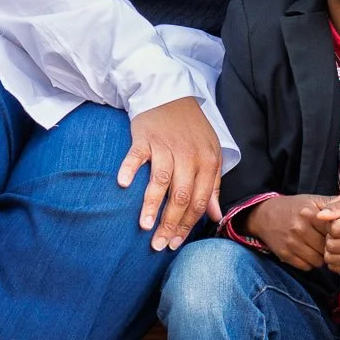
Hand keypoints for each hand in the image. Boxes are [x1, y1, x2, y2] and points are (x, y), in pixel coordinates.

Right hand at [119, 97, 222, 250]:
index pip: (199, 200)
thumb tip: (215, 216)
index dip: (188, 224)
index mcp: (207, 162)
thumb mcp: (211, 154)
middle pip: (181, 195)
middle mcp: (188, 155)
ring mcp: (166, 146)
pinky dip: (130, 168)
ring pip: (161, 180)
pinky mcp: (145, 137)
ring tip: (145, 227)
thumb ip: (213, 185)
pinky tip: (124, 185)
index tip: (176, 243)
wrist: (172, 95)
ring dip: (152, 205)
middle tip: (159, 244)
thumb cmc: (192, 130)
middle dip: (170, 223)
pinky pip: (137, 155)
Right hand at [243, 194, 332, 271]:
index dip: (338, 234)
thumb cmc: (294, 208)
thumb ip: (333, 201)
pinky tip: (308, 253)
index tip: (337, 233)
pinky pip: (306, 266)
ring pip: (318, 260)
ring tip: (319, 248)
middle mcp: (299, 229)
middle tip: (329, 243)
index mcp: (309, 214)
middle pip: (327, 248)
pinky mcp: (285, 255)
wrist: (265, 215)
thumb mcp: (312, 201)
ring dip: (321, 257)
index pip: (334, 231)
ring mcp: (291, 243)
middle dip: (330, 248)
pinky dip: (310, 263)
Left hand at [318, 192, 339, 276]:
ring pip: (331, 259)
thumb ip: (332, 208)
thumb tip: (320, 215)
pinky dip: (333, 260)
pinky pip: (335, 268)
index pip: (335, 229)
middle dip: (329, 238)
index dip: (330, 225)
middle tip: (336, 234)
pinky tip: (339, 252)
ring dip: (329, 250)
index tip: (336, 223)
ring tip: (337, 241)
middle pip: (332, 246)